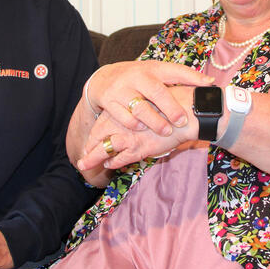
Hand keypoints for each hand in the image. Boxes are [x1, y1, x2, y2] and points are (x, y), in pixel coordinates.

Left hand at [78, 86, 198, 170]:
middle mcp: (122, 120)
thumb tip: (136, 118)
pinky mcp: (138, 147)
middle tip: (83, 155)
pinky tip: (110, 164)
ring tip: (84, 164)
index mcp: (124, 107)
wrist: (187, 112)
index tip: (90, 141)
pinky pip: (120, 158)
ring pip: (104, 148)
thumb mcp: (151, 104)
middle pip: (98, 135)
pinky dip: (113, 162)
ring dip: (93, 158)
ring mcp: (129, 134)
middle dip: (89, 147)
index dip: (95, 133)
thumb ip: (140, 112)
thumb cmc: (173, 105)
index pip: (103, 122)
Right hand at [85, 61, 212, 135]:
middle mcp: (137, 76)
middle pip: (157, 92)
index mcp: (153, 68)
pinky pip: (123, 116)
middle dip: (171, 108)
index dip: (193, 77)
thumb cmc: (138, 78)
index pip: (175, 71)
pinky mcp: (109, 100)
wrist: (103, 78)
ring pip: (140, 107)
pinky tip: (142, 129)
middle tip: (182, 122)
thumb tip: (210, 83)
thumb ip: (181, 77)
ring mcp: (122, 88)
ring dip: (154, 121)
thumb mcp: (156, 72)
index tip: (208, 86)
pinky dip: (133, 124)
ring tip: (166, 131)